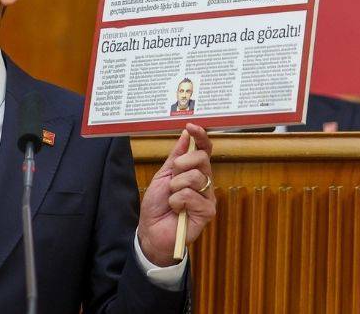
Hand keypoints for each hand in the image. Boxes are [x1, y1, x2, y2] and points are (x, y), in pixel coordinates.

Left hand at [136, 123, 215, 266]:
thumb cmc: (157, 205)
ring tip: (171, 198)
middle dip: (181, 164)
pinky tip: (176, 210)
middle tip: (172, 178)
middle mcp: (205, 183)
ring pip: (196, 177)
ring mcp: (208, 197)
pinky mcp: (208, 212)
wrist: (151, 231)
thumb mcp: (163, 175)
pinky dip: (177, 201)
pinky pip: (191, 195)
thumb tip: (186, 134)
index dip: (200, 137)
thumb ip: (175, 156)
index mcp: (195, 172)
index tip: (191, 127)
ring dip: (176, 186)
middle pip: (202, 159)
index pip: (204, 150)